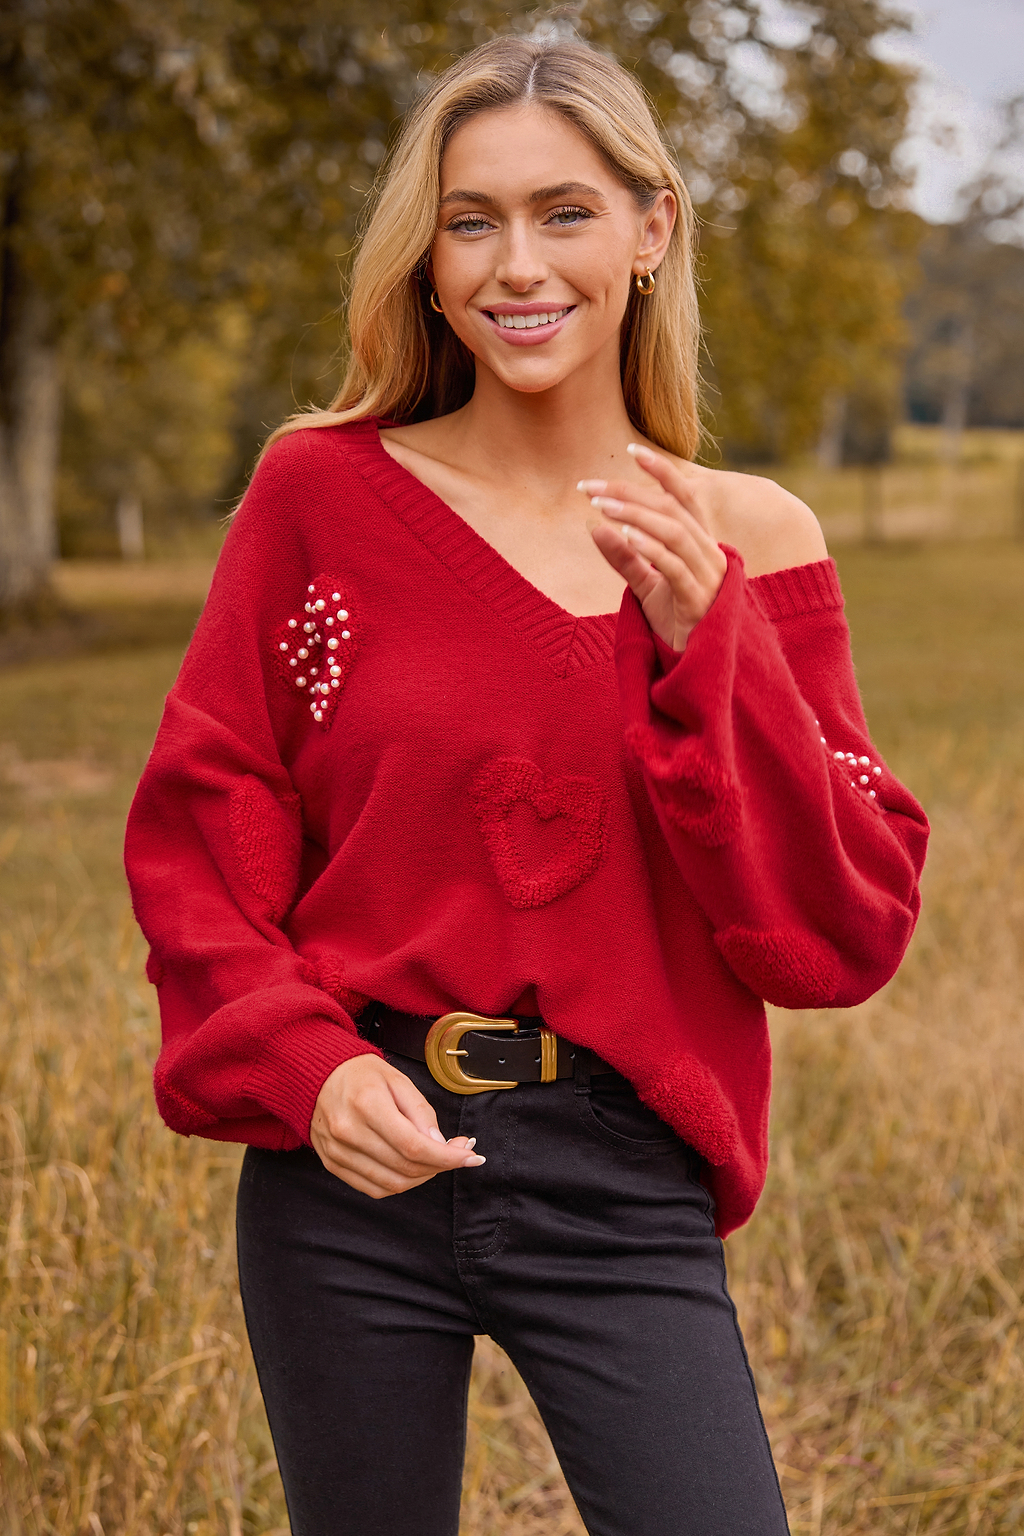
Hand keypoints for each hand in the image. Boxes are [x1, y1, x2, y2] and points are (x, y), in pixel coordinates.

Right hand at [310, 1054, 484, 1198]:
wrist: (320, 1076)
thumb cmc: (361, 1075)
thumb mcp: (398, 1081)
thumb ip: (421, 1113)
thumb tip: (441, 1145)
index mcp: (367, 1105)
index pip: (413, 1146)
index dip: (447, 1157)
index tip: (471, 1157)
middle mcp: (348, 1132)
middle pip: (405, 1167)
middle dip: (441, 1165)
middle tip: (458, 1153)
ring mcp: (337, 1152)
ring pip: (392, 1184)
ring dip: (422, 1177)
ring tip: (435, 1160)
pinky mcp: (332, 1164)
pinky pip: (373, 1189)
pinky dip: (399, 1184)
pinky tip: (411, 1168)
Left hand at [579, 443, 726, 650]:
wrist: (699, 668)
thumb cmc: (677, 622)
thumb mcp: (645, 586)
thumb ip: (624, 557)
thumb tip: (593, 526)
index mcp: (701, 545)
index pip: (685, 497)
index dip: (662, 471)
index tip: (632, 449)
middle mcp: (710, 555)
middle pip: (671, 511)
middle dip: (630, 492)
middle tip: (591, 485)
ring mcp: (708, 578)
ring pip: (674, 534)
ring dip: (636, 515)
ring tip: (602, 506)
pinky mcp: (698, 601)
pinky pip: (675, 567)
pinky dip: (650, 548)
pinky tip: (626, 535)